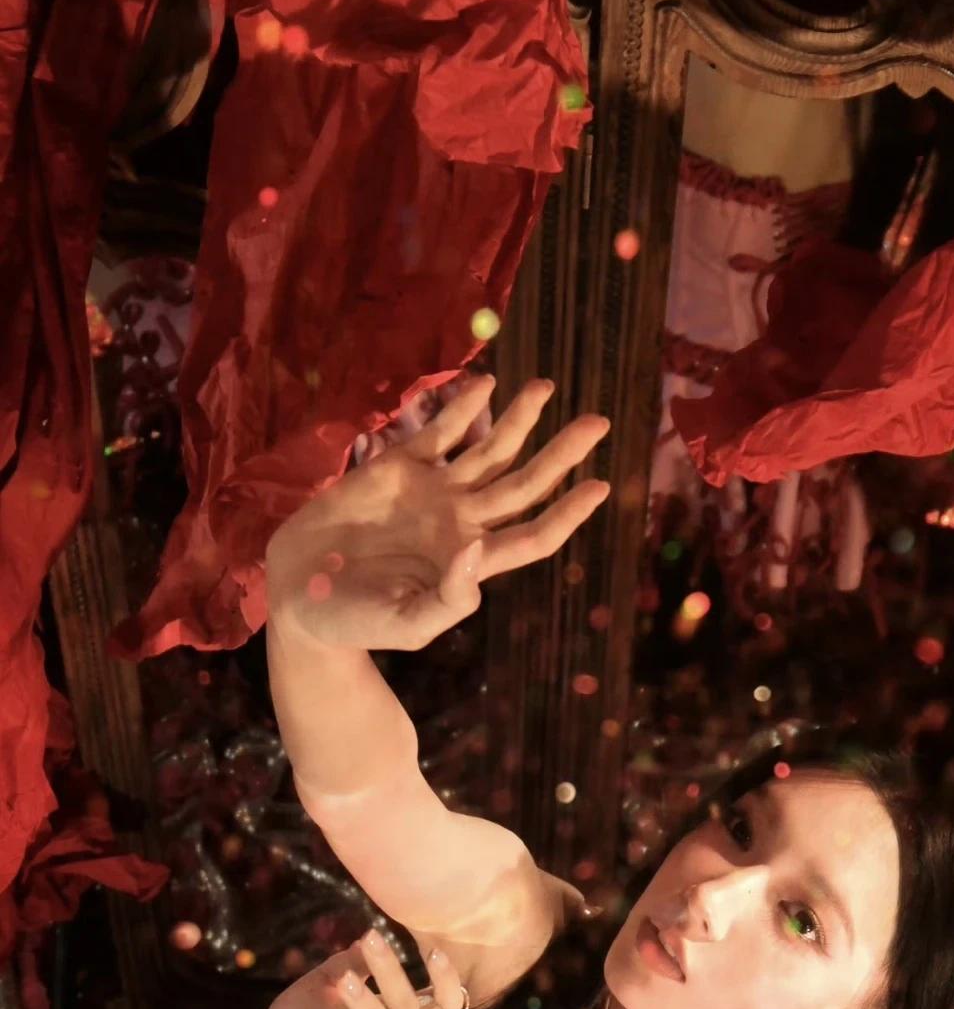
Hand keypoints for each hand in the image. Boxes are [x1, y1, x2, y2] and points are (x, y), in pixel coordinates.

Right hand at [265, 376, 608, 652]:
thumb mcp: (407, 624)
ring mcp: (432, 490)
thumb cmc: (355, 621)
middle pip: (524, 483)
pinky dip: (461, 407)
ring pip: (489, 450)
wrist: (298, 594)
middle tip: (599, 423)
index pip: (533, 535)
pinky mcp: (398, 467)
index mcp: (472, 561)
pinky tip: (485, 384)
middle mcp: (461, 520)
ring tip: (547, 387)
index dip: (568, 513)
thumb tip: (479, 550)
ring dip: (519, 419)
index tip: (601, 486)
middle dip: (562, 454)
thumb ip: (449, 599)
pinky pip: (439, 432)